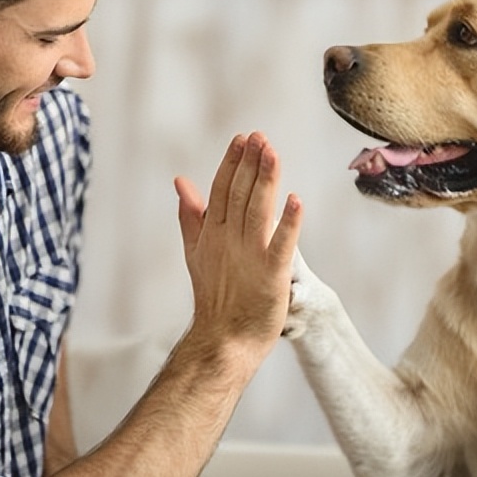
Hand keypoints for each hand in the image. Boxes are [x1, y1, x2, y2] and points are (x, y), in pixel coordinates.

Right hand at [174, 132, 302, 360]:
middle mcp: (229, 240)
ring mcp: (250, 256)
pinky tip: (295, 200)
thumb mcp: (196, 251)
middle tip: (260, 137)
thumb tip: (180, 182)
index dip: (233, 163)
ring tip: (273, 153)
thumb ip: (191, 215)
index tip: (243, 139)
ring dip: (266, 182)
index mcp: (213, 233)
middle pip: (239, 194)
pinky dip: (288, 223)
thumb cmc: (214, 296)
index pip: (221, 190)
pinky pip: (281, 245)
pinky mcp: (271, 275)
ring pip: (257, 211)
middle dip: (250, 164)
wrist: (223, 339)